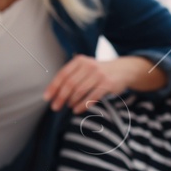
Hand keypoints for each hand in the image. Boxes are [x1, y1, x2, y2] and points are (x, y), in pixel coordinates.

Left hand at [44, 54, 159, 112]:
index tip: (47, 98)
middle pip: (70, 84)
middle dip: (60, 97)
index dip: (53, 87)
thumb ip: (72, 76)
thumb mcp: (85, 67)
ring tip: (68, 107)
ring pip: (80, 91)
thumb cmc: (99, 72)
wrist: (122, 70)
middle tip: (55, 107)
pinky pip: (91, 97)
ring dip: (71, 101)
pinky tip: (77, 109)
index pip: (63, 74)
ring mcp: (99, 75)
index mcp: (80, 61)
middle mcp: (88, 66)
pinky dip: (82, 105)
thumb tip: (55, 92)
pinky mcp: (107, 84)